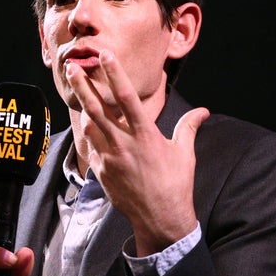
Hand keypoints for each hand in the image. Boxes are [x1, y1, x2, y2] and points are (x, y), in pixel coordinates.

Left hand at [64, 49, 208, 255]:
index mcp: (145, 135)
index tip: (105, 56)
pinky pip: (91, 148)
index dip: (115, 75)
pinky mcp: (101, 171)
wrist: (160, 218)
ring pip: (90, 126)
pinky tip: (89, 125)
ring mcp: (109, 158)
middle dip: (83, 86)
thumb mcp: (184, 154)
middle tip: (71, 67)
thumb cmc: (175, 184)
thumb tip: (204, 111)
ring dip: (83, 107)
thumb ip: (188, 128)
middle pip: (98, 109)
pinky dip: (90, 135)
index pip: (127, 98)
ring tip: (76, 89)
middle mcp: (124, 144)